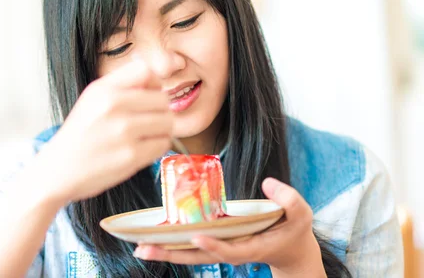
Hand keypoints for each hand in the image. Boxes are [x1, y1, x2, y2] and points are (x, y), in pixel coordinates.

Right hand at [38, 59, 172, 203]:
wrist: (59, 170)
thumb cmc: (80, 135)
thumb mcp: (92, 99)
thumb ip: (121, 85)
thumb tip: (154, 77)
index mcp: (103, 90)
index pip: (146, 71)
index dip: (154, 83)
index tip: (149, 95)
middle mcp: (113, 106)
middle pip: (162, 99)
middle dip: (160, 110)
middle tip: (148, 121)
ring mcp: (124, 132)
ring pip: (167, 122)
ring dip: (161, 130)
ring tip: (145, 136)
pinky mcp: (132, 156)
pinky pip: (163, 144)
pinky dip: (157, 147)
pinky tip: (142, 148)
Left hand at [133, 178, 325, 277]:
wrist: (292, 251)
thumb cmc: (295, 231)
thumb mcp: (301, 215)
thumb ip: (289, 199)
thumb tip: (268, 183)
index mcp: (252, 247)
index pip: (229, 250)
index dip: (213, 245)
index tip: (196, 237)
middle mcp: (232, 251)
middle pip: (199, 256)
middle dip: (172, 253)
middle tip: (145, 248)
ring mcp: (223, 249)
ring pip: (191, 254)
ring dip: (166, 251)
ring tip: (140, 247)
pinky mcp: (216, 243)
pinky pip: (191, 247)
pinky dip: (172, 245)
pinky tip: (152, 239)